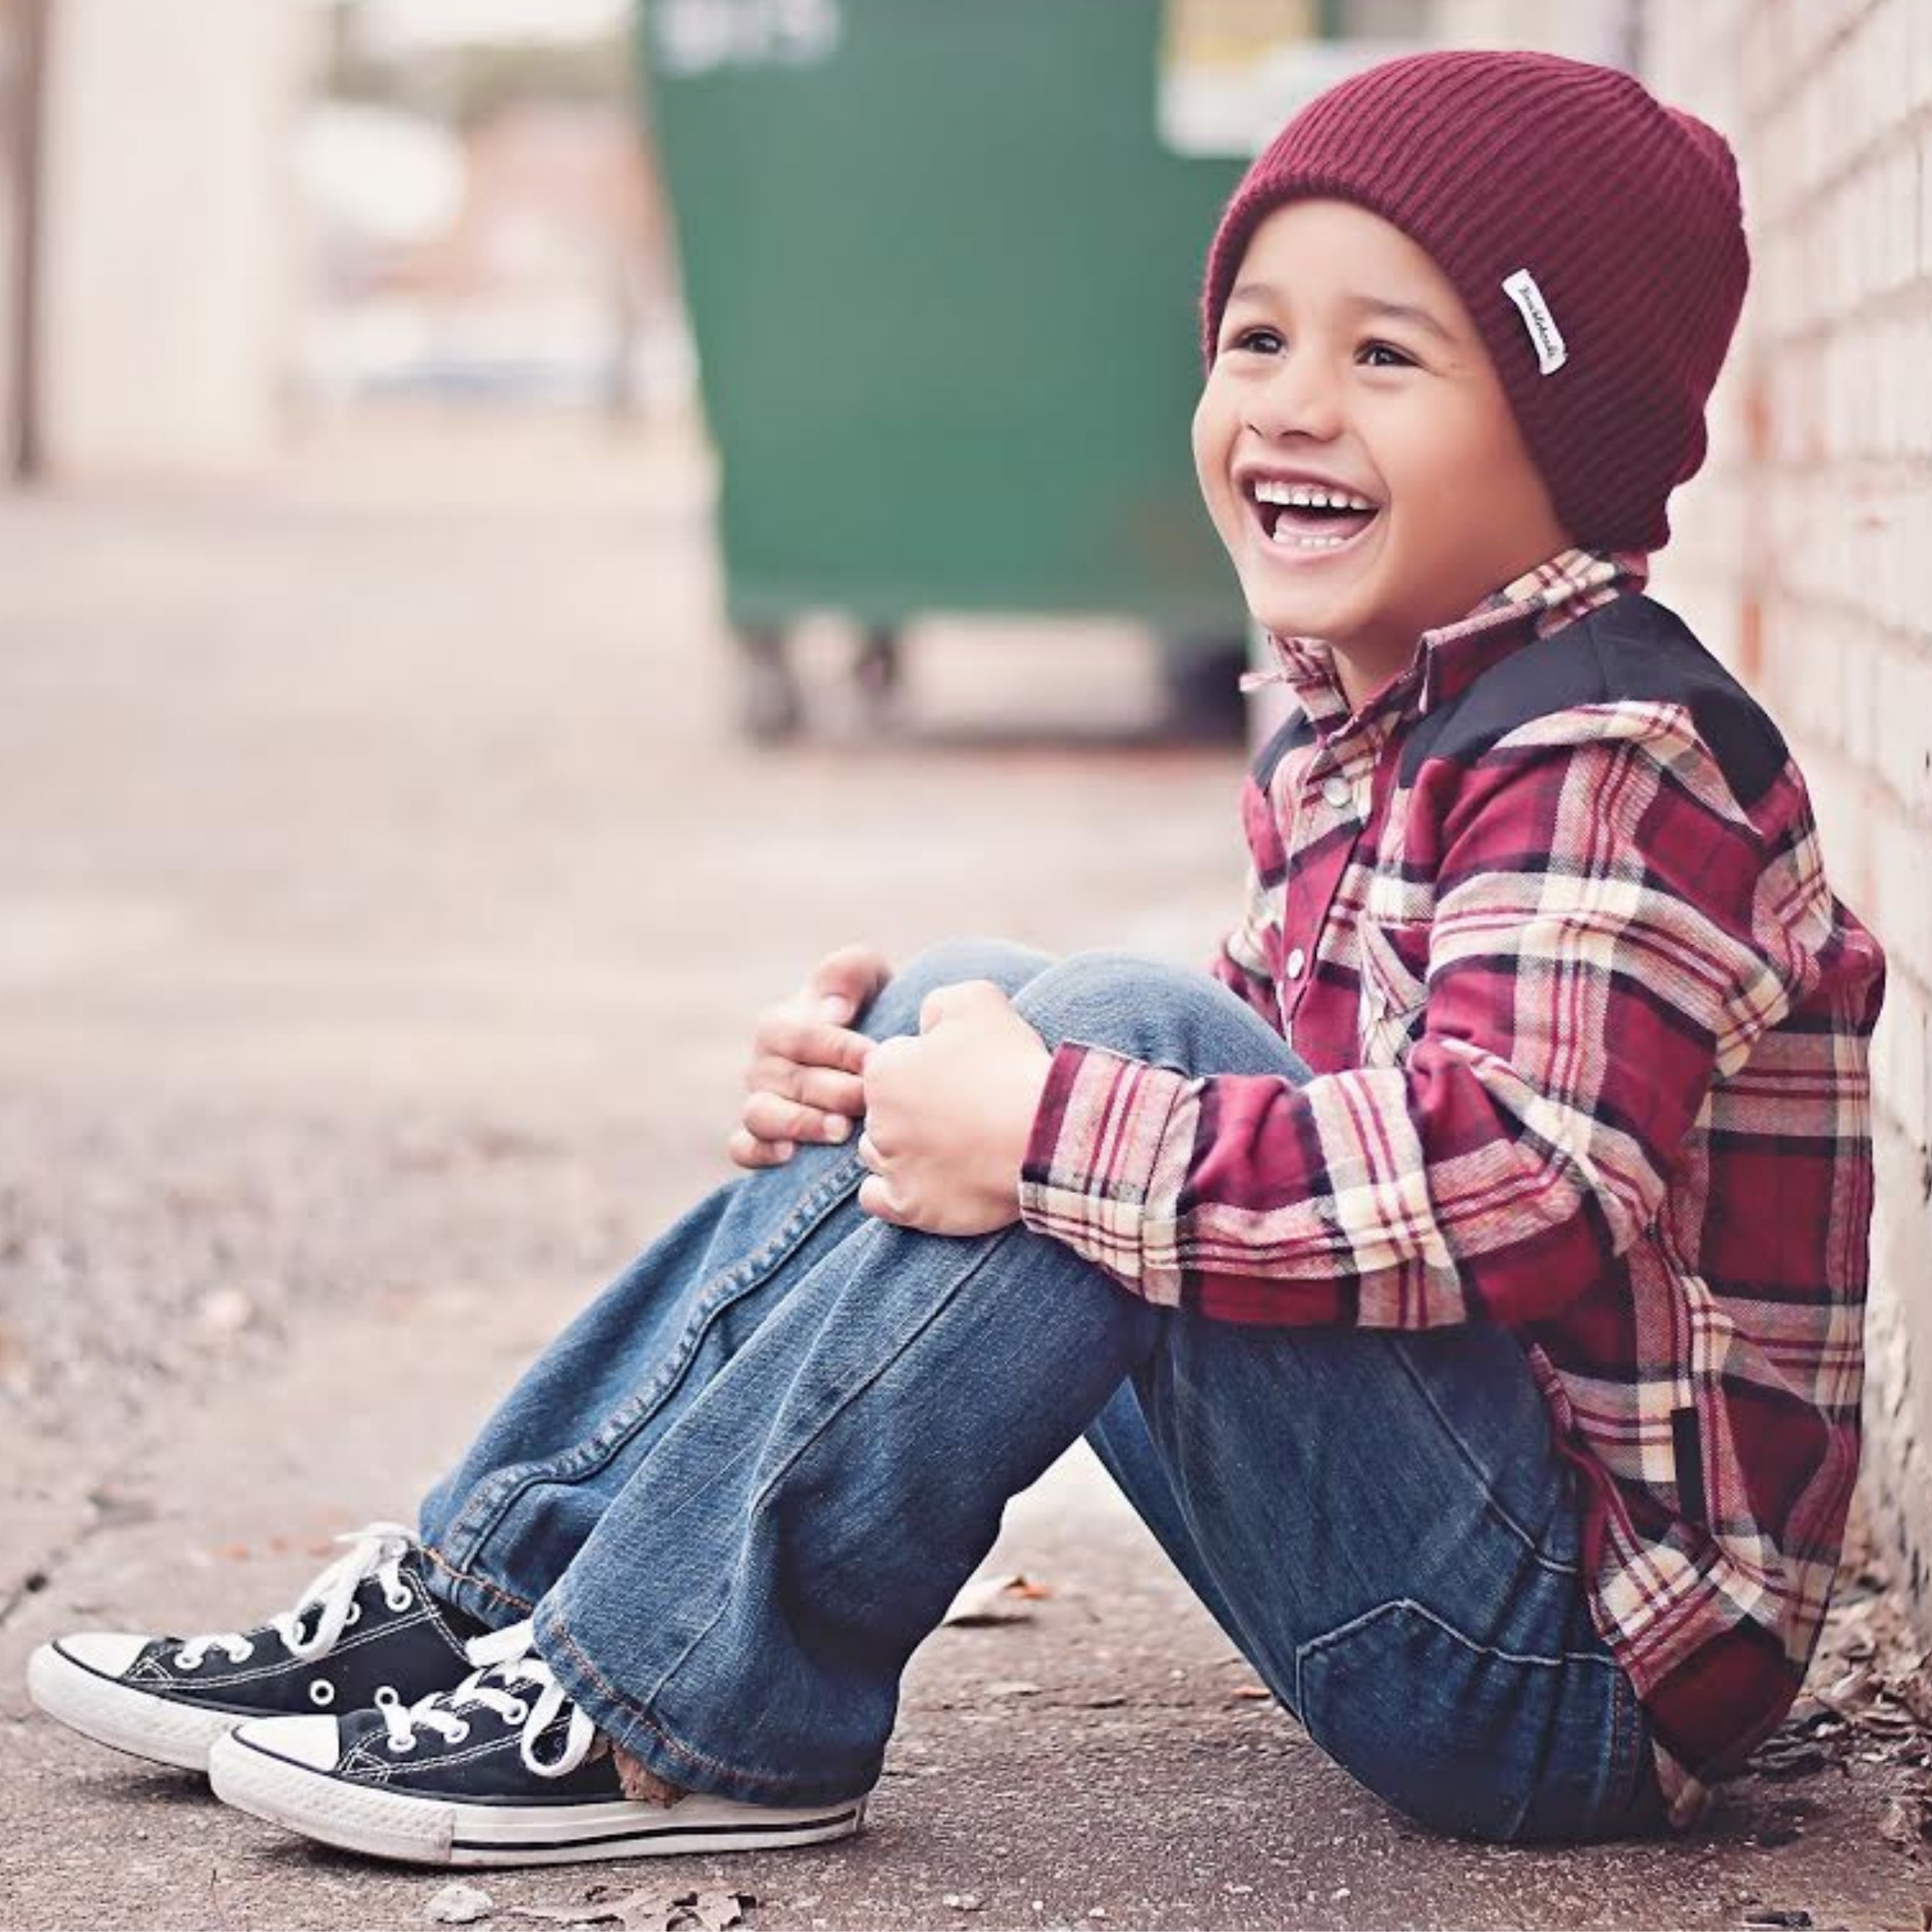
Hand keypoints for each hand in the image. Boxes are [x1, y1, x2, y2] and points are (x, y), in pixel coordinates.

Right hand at [727, 944, 892, 1168]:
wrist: (880, 1068)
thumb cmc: (874, 1016)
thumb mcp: (870, 982)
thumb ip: (849, 973)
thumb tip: (832, 1011)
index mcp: (782, 1024)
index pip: (797, 1034)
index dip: (835, 1046)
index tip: (875, 1057)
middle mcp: (764, 1065)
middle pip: (785, 1079)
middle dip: (830, 1090)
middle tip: (866, 1099)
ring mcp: (759, 1103)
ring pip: (760, 1115)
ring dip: (799, 1123)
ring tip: (841, 1130)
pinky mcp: (758, 1141)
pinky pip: (743, 1149)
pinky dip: (760, 1152)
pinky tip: (791, 1154)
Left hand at [856, 980, 1050, 1235]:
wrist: (1046, 1134)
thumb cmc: (1012, 1064)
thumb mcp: (976, 1000)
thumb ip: (937, 1004)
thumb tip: (924, 1022)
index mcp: (883, 1069)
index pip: (891, 1062)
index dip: (926, 1064)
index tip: (961, 1073)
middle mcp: (876, 1120)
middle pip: (882, 1108)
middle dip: (912, 1106)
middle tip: (962, 1108)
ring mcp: (892, 1166)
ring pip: (877, 1152)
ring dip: (901, 1146)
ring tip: (949, 1144)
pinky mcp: (911, 1207)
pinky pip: (876, 1199)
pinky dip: (891, 1189)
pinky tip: (920, 1177)